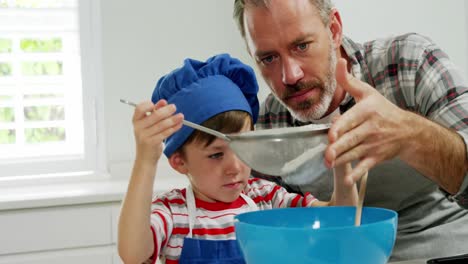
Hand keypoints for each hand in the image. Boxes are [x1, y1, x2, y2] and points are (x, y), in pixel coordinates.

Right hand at [132, 100, 183, 163]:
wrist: (145, 158)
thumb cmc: (148, 138)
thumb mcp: (148, 125)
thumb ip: (154, 113)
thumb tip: (163, 102)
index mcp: (136, 120)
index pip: (140, 108)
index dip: (150, 104)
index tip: (161, 103)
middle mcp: (138, 128)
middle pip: (154, 115)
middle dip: (167, 110)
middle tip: (174, 107)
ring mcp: (144, 136)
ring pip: (162, 124)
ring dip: (173, 119)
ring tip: (181, 116)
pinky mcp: (152, 142)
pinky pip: (165, 133)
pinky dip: (174, 128)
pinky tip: (179, 125)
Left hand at [325, 58, 412, 181]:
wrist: (407, 131)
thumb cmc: (382, 109)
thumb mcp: (367, 92)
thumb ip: (349, 80)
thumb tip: (339, 62)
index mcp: (367, 111)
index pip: (350, 121)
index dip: (340, 129)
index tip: (331, 136)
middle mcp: (371, 129)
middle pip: (351, 140)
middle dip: (338, 149)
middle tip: (326, 155)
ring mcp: (374, 145)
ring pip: (354, 154)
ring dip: (341, 161)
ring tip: (328, 164)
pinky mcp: (376, 158)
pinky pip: (365, 167)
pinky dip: (356, 174)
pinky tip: (347, 180)